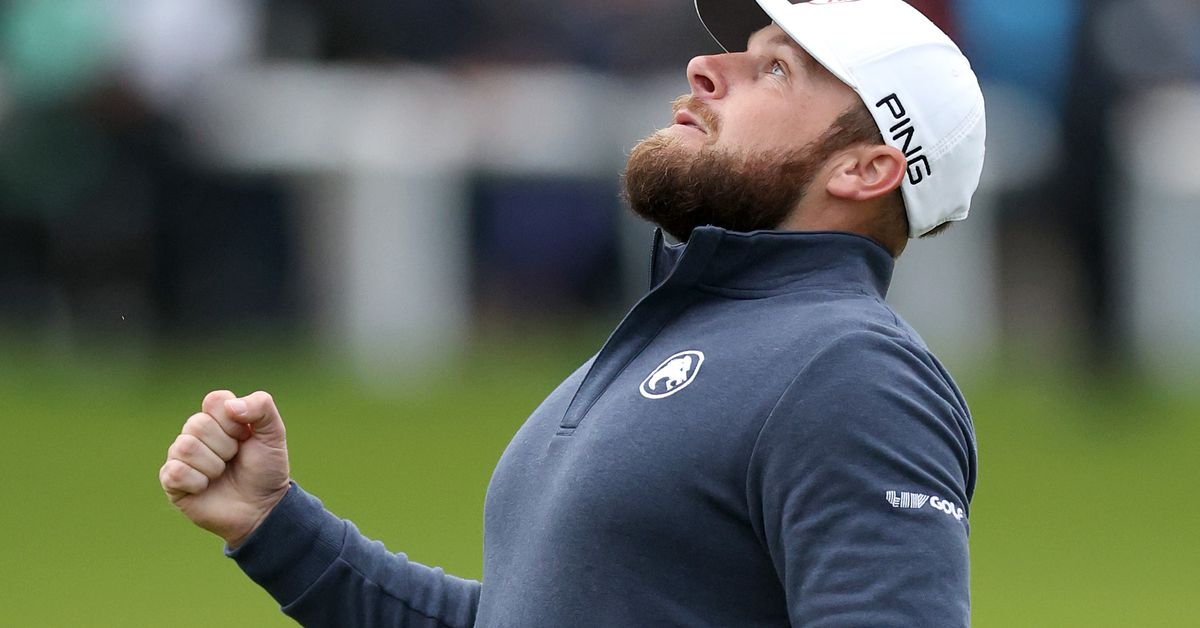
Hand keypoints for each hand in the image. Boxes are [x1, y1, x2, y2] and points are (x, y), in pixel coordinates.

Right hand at [160, 390, 290, 547]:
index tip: (245, 436)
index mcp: (219, 417)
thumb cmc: (266, 469)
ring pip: (185, 447)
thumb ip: (261, 407)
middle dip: (225, 446)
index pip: (215, 400)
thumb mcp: (274, 434)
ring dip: (213, 465)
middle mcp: (196, 433)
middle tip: (234, 459)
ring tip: (222, 473)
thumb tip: (231, 406)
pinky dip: (198, 482)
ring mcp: (181, 456)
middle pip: (198, 424)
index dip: (233, 421)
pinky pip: (175, 472)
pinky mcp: (172, 480)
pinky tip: (206, 487)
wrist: (262, 507)